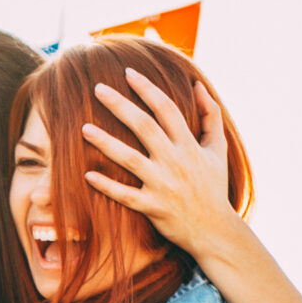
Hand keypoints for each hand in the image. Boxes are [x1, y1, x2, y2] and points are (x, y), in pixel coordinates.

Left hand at [81, 69, 242, 258]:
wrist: (213, 229)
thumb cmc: (213, 186)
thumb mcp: (218, 148)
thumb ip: (210, 115)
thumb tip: (198, 85)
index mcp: (189, 144)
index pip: (166, 108)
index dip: (147, 89)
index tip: (128, 73)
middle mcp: (175, 161)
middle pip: (144, 127)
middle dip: (120, 105)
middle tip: (97, 88)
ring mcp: (163, 185)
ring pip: (130, 159)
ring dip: (106, 143)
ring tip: (83, 128)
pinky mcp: (152, 208)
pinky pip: (125, 196)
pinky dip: (106, 186)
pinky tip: (86, 175)